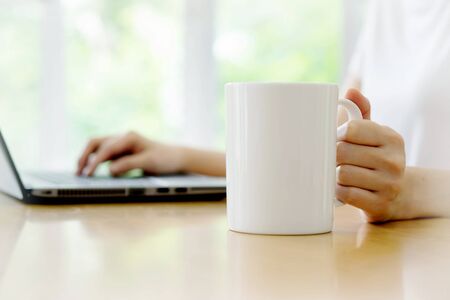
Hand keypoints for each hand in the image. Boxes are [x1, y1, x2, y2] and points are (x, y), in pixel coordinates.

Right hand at [76, 131, 185, 176]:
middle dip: (85, 157)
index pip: (106, 149)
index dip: (94, 162)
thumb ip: (128, 164)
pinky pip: (105, 154)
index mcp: (129, 137)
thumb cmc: (165, 158)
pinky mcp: (123, 151)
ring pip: (98, 147)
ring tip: (81, 172)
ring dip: (88, 158)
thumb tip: (109, 169)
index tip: (88, 174)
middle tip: (78, 171)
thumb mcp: (149, 162)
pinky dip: (97, 161)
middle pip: (96, 144)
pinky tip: (92, 171)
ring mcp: (122, 144)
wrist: (176, 158)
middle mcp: (123, 137)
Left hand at [336, 89, 406, 222]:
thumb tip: (350, 91)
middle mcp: (394, 160)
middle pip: (342, 152)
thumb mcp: (373, 134)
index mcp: (391, 138)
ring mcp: (389, 184)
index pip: (352, 129)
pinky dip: (337, 191)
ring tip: (339, 174)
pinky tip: (341, 188)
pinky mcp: (379, 204)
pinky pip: (346, 194)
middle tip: (334, 160)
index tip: (336, 140)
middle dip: (332, 156)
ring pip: (342, 174)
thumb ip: (361, 111)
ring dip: (334, 175)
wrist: (397, 194)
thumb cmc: (376, 158)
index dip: (337, 135)